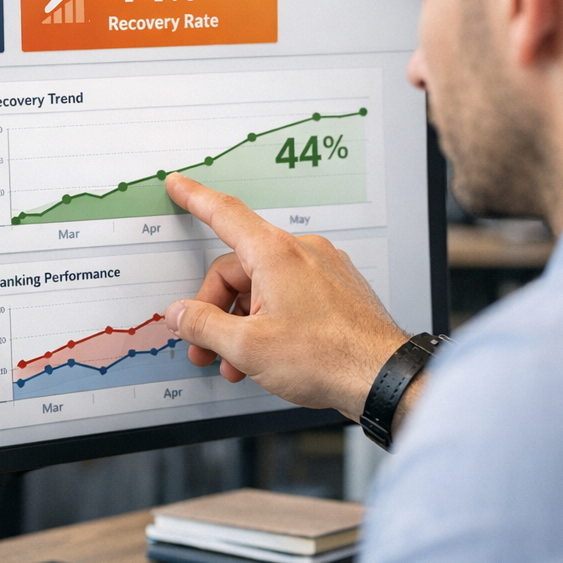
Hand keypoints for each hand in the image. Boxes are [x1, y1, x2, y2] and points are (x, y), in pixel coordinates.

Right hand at [164, 172, 415, 423]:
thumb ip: (204, 325)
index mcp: (275, 254)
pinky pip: (289, 294)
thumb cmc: (327, 357)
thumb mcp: (248, 347)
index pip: (225, 214)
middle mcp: (301, 252)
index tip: (179, 185)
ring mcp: (322, 269)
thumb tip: (180, 314)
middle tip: (203, 347)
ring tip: (237, 364)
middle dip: (214, 310)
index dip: (196, 199)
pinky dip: (269, 320)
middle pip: (238, 269)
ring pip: (263, 287)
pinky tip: (267, 355)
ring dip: (242, 323)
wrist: (383, 377)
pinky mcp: (336, 288)